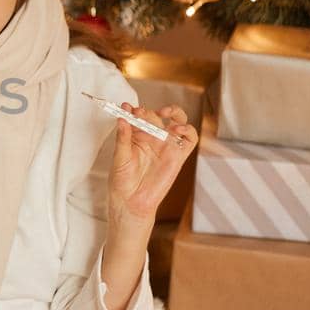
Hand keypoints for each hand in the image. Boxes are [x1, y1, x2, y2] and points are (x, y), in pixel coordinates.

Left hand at [107, 103, 197, 226]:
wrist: (132, 201)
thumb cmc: (122, 180)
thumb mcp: (119, 156)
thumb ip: (122, 137)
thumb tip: (121, 118)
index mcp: (136, 135)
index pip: (138, 116)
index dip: (133, 110)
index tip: (126, 108)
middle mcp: (153, 138)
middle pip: (156, 116)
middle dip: (149, 112)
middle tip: (140, 113)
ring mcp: (166, 145)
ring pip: (177, 121)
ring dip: (175, 112)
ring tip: (165, 112)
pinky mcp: (178, 155)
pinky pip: (189, 139)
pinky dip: (188, 130)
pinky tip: (178, 128)